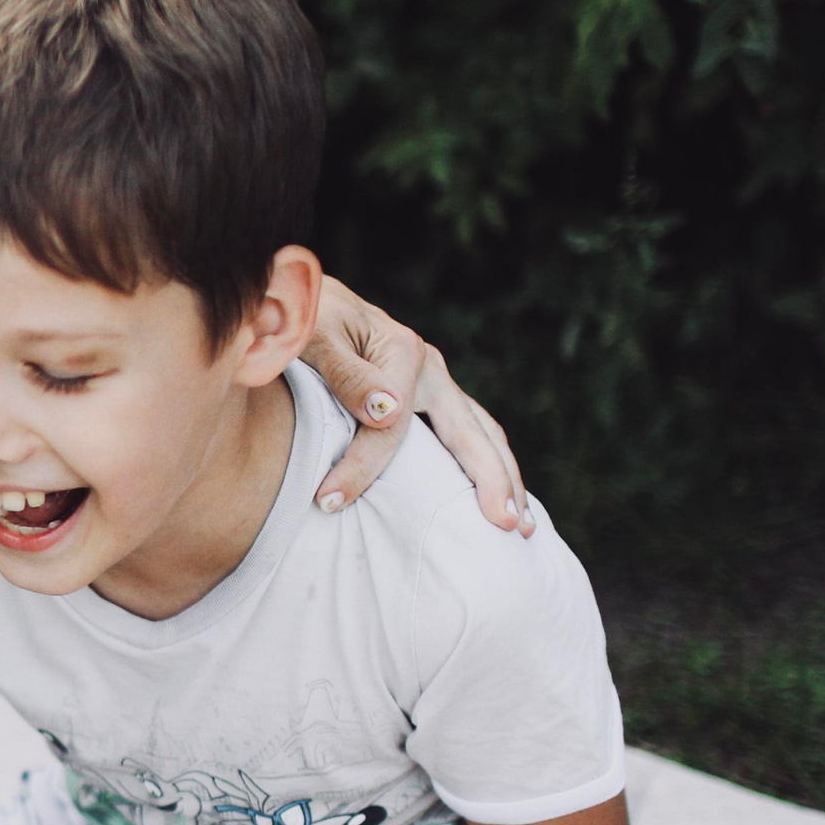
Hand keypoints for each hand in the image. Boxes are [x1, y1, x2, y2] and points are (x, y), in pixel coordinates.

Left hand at [302, 276, 531, 535]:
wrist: (304, 295)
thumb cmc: (304, 320)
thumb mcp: (314, 337)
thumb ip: (347, 374)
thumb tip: (387, 412)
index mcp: (404, 353)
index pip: (390, 427)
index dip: (361, 468)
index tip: (327, 502)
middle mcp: (431, 368)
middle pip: (471, 433)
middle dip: (491, 482)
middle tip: (504, 529)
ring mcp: (437, 382)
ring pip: (482, 435)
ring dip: (505, 479)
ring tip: (521, 527)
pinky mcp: (432, 394)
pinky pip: (469, 433)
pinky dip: (488, 465)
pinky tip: (502, 497)